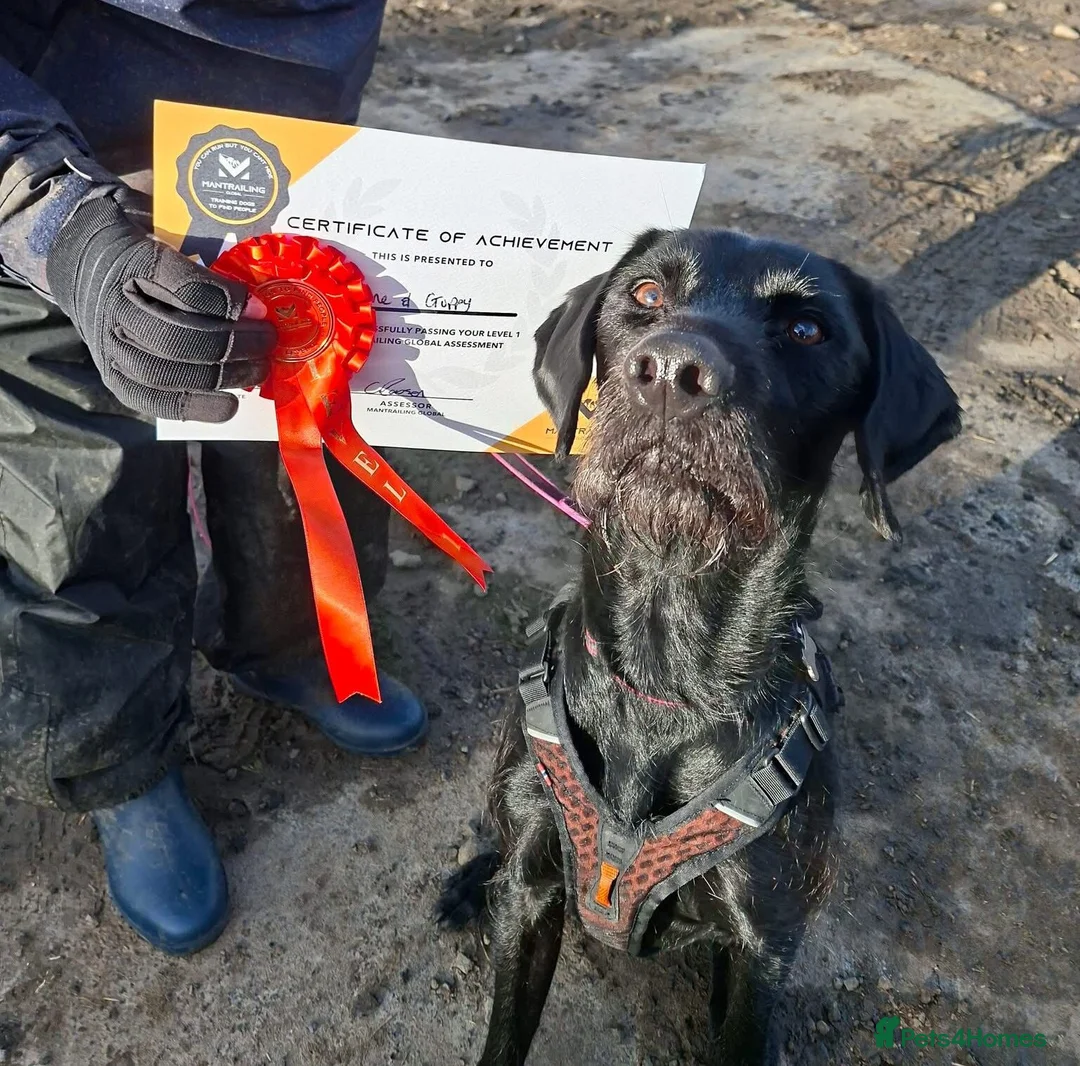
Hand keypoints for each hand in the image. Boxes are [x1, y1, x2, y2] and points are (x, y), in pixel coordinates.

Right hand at [45, 188, 275, 421]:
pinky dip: (200, 406)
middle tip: (268, 341)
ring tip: (258, 370)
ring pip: (172, 374)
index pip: (185, 290)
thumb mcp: (168, 241)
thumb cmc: (141, 256)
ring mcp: (114, 350)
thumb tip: (258, 306)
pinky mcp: (119, 381)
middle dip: (235, 345)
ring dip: (224, 376)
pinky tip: (230, 403)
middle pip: (181, 338)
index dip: (229, 303)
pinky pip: (160, 402)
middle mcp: (118, 310)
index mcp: (134, 266)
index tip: (260, 308)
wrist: (84, 270)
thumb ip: (207, 269)